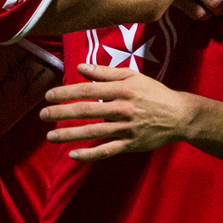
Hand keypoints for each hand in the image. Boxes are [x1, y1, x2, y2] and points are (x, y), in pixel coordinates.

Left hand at [39, 64, 196, 160]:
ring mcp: (127, 128)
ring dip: (69, 134)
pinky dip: (89, 154)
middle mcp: (123, 108)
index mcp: (123, 89)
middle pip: (86, 111)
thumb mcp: (133, 76)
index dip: (66, 92)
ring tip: (50, 136)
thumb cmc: (154, 93)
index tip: (49, 95)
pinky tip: (72, 154)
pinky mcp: (131, 144)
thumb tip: (80, 68)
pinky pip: (107, 150)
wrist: (180, 115)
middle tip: (43, 115)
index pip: (88, 90)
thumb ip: (106, 73)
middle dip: (62, 113)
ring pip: (93, 132)